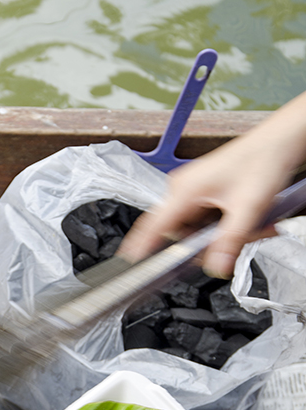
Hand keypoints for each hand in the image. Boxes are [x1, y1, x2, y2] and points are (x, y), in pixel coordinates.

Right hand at [120, 91, 305, 277]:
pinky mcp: (203, 193)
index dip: (139, 248)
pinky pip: (205, 222)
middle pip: (179, 235)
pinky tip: (246, 221)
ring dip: (221, 236)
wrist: (280, 141)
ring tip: (251, 227)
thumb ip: (229, 242)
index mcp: (183, 192)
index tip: (130, 265)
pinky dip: (225, 227)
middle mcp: (181, 191)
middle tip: (237, 241)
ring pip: (195, 231)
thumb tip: (215, 268)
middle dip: (207, 245)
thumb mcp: (248, 208)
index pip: (151, 227)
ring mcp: (192, 192)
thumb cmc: (262, 160)